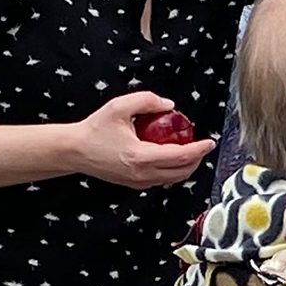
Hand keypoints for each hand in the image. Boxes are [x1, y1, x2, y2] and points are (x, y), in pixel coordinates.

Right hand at [69, 90, 216, 190]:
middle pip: (182, 172)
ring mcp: (139, 182)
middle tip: (201, 145)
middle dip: (197, 160)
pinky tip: (171, 158)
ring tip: (190, 151)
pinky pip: (161, 180)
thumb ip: (147, 101)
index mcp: (141, 156)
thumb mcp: (120, 107)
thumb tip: (170, 105)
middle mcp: (143, 174)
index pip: (181, 156)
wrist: (74, 151)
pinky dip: (172, 171)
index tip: (210, 142)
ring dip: (186, 167)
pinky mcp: (134, 184)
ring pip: (173, 179)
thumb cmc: (95, 129)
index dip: (199, 149)